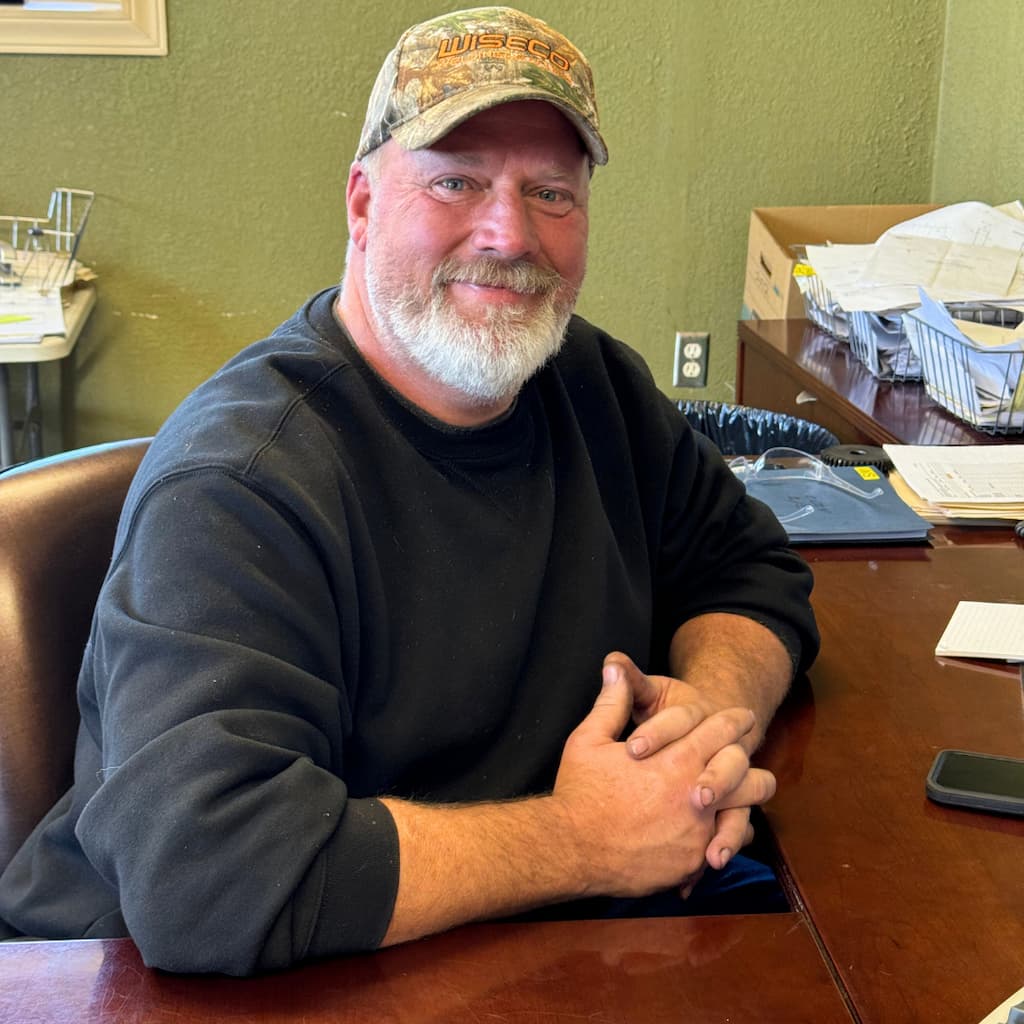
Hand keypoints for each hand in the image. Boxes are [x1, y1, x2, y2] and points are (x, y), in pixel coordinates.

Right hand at [550, 662, 757, 899]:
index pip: (722, 731)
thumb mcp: (589, 740)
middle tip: (746, 753)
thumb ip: (611, 704)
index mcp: (676, 759)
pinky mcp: (691, 863)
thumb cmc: (580, 792)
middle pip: (746, 772)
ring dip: (742, 803)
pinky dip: (718, 840)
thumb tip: (615, 666)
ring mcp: (697, 832)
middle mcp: (695, 794)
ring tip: (740, 796)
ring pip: (743, 815)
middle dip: (748, 759)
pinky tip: (715, 834)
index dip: (735, 720)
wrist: (571, 850)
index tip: (744, 716)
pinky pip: (719, 849)